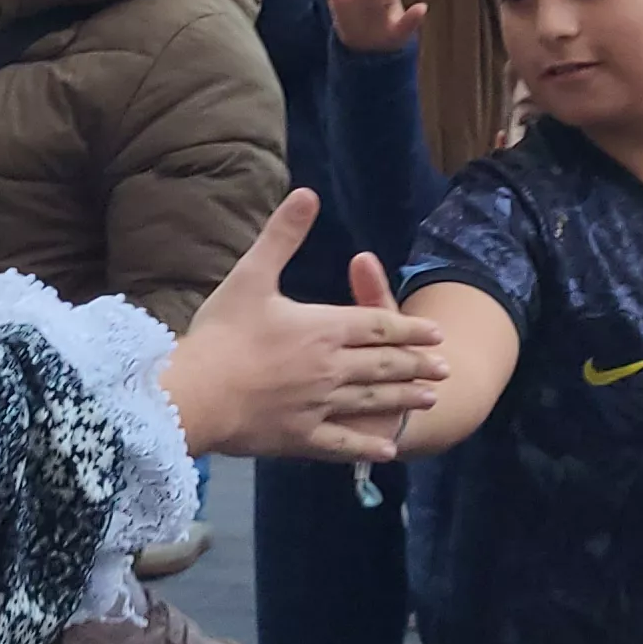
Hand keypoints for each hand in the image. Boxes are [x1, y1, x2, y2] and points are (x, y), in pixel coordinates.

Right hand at [161, 190, 446, 459]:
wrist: (197, 394)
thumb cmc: (221, 332)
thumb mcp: (252, 274)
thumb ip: (283, 235)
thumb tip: (308, 193)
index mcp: (323, 329)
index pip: (377, 327)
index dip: (408, 330)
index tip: (437, 334)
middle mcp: (331, 369)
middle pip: (383, 365)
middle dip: (416, 365)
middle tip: (446, 369)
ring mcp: (319, 407)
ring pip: (372, 401)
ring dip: (404, 399)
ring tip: (430, 400)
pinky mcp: (301, 438)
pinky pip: (343, 443)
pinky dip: (367, 446)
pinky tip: (387, 450)